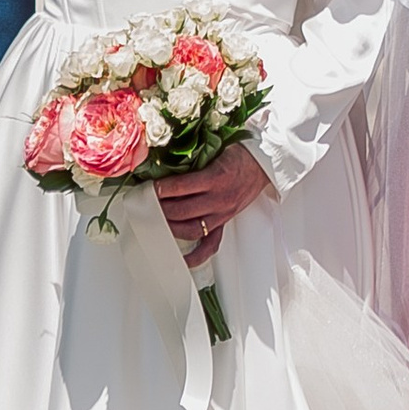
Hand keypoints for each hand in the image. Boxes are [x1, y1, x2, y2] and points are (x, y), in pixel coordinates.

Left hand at [156, 143, 269, 264]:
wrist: (262, 164)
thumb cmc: (238, 155)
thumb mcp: (215, 150)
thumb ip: (193, 160)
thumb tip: (165, 164)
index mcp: (215, 177)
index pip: (181, 187)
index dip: (161, 188)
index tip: (148, 187)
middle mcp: (218, 199)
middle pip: (182, 211)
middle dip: (160, 208)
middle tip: (147, 204)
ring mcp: (221, 214)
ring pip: (191, 229)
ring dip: (171, 227)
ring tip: (156, 222)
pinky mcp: (224, 222)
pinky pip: (211, 244)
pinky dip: (196, 255)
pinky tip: (183, 259)